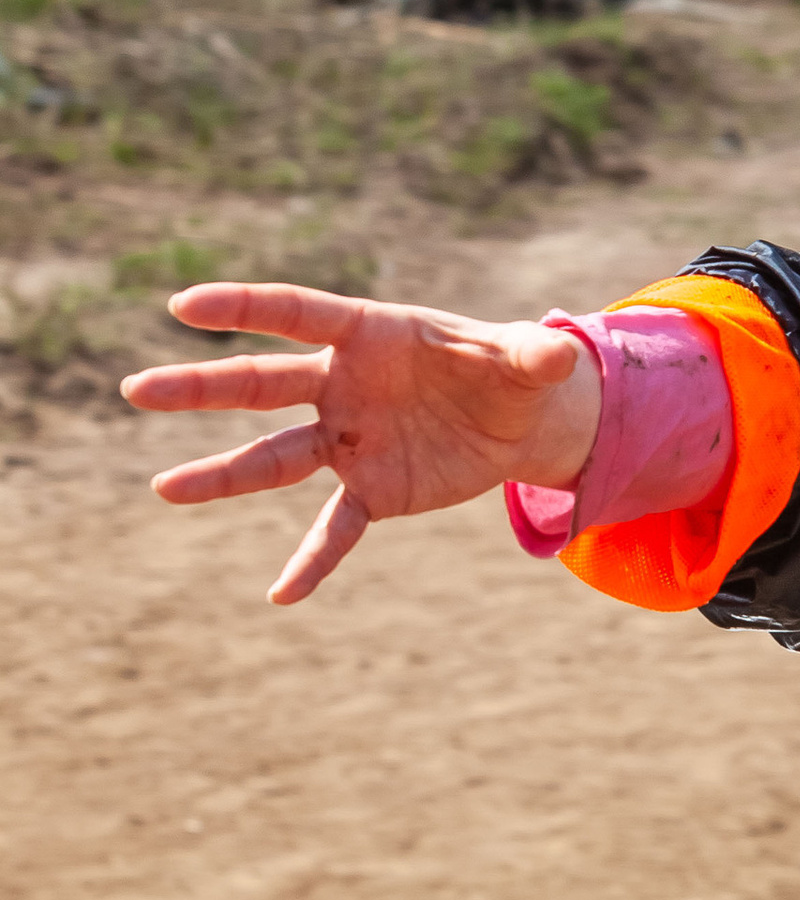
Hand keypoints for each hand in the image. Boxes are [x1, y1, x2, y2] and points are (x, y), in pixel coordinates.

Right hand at [122, 285, 602, 605]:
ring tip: (164, 487)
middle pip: (262, 384)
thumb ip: (534, 353)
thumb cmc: (512, 368)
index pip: (298, 314)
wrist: (521, 420)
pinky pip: (332, 527)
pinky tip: (283, 594)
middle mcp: (344, 385)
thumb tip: (561, 354)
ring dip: (222, 473)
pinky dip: (312, 560)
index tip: (184, 305)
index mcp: (371, 335)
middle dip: (202, 387)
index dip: (244, 307)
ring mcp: (350, 438)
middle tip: (136, 389)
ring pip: (275, 455)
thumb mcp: (527, 358)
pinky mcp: (372, 487)